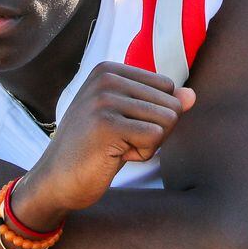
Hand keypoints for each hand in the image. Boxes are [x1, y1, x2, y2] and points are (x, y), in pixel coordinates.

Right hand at [15, 62, 194, 228]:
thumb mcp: (128, 119)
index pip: (167, 86)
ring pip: (168, 120)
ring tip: (116, 147)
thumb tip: (191, 95)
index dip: (154, 115)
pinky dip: (142, 154)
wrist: (55, 178)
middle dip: (154, 131)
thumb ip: (160, 104)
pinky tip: (114, 156)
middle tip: (119, 141)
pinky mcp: (107, 124)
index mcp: (109, 69)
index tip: (122, 126)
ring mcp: (105, 99)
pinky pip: (156, 138)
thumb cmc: (94, 149)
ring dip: (148, 144)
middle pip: (171, 103)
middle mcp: (106, 77)